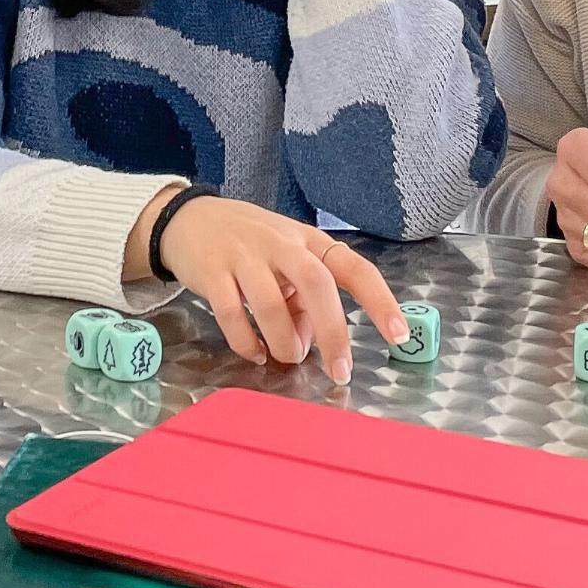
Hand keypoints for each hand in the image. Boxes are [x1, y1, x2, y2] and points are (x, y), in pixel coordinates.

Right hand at [141, 190, 409, 383]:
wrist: (188, 219)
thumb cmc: (249, 245)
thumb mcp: (285, 263)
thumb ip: (304, 300)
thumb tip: (314, 341)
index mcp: (309, 241)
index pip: (354, 267)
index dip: (379, 300)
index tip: (399, 334)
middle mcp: (280, 243)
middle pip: (316, 283)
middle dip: (332, 331)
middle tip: (339, 369)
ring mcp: (244, 255)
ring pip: (272, 303)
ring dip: (284, 341)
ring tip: (285, 357)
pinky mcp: (211, 271)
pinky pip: (232, 314)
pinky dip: (246, 342)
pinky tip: (254, 352)